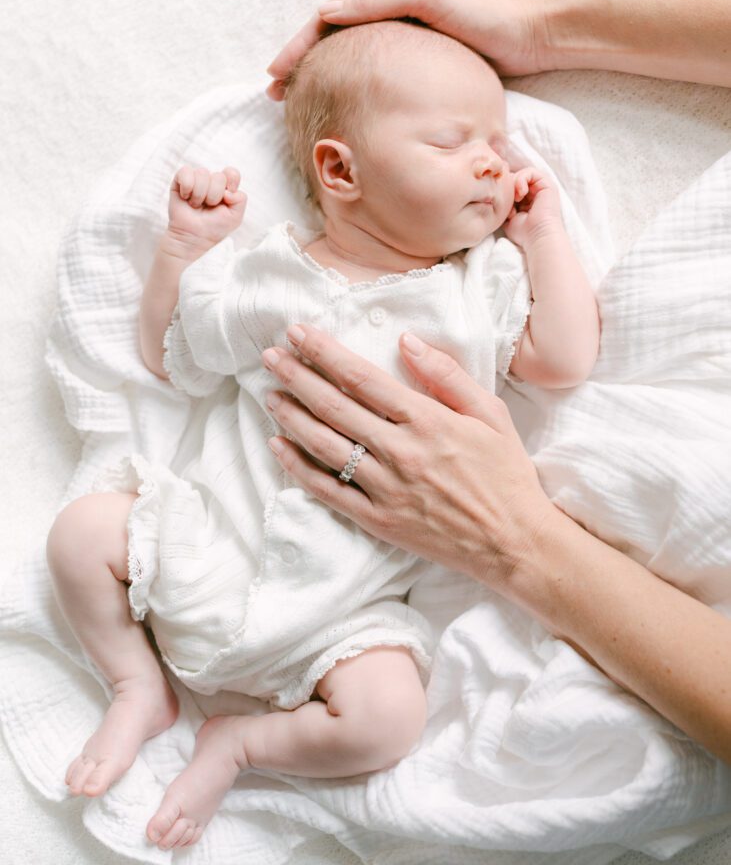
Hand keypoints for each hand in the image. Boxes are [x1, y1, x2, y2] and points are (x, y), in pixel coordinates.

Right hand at [167, 166, 246, 246]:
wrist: (193, 237)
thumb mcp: (235, 217)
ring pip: (202, 173)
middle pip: (218, 176)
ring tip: (196, 205)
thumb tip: (227, 191)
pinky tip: (186, 198)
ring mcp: (196, 179)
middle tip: (208, 206)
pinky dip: (187, 187)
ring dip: (199, 194)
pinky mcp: (180, 180)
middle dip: (214, 196)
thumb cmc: (214, 227)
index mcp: (226, 187)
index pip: (232, 173)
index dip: (231, 182)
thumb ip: (241, 199)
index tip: (226, 197)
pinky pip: (185, 172)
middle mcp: (212, 181)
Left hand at [261, 325, 553, 592]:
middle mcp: (401, 451)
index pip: (362, 378)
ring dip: (291, 416)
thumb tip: (406, 340)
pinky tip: (278, 446)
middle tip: (270, 356)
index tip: (298, 333)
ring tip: (269, 394)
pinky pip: (328, 490)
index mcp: (427, 420)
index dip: (324, 353)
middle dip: (297, 376)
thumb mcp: (491, 413)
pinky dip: (299, 467)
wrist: (514, 543)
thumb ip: (447, 375)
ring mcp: (386, 488)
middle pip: (334, 406)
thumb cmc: (506, 474)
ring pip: (324, 445)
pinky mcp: (378, 520)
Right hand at [266, 0, 552, 98]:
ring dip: (321, 74)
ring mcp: (406, 32)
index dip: (299, 45)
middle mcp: (393, 6)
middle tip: (276, 92)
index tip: (276, 74)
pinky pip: (374, 67)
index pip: (328, 16)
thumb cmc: (486, 12)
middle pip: (332, 35)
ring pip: (349, 53)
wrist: (533, 33)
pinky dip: (350, 81)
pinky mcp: (422, 56)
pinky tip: (344, 101)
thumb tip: (326, 11)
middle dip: (302, 62)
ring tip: (300, 99)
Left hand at [502, 168, 562, 247]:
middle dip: (508, 188)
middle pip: (515, 179)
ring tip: (515, 199)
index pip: (511, 186)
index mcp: (527, 200)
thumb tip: (498, 190)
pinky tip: (520, 194)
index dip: (504, 192)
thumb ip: (505, 203)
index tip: (503, 207)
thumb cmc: (524, 232)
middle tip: (508, 202)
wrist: (538, 236)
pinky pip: (530, 172)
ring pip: (522, 174)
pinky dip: (521, 180)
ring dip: (514, 184)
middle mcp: (535, 192)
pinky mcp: (547, 184)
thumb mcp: (508, 215)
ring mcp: (542, 188)